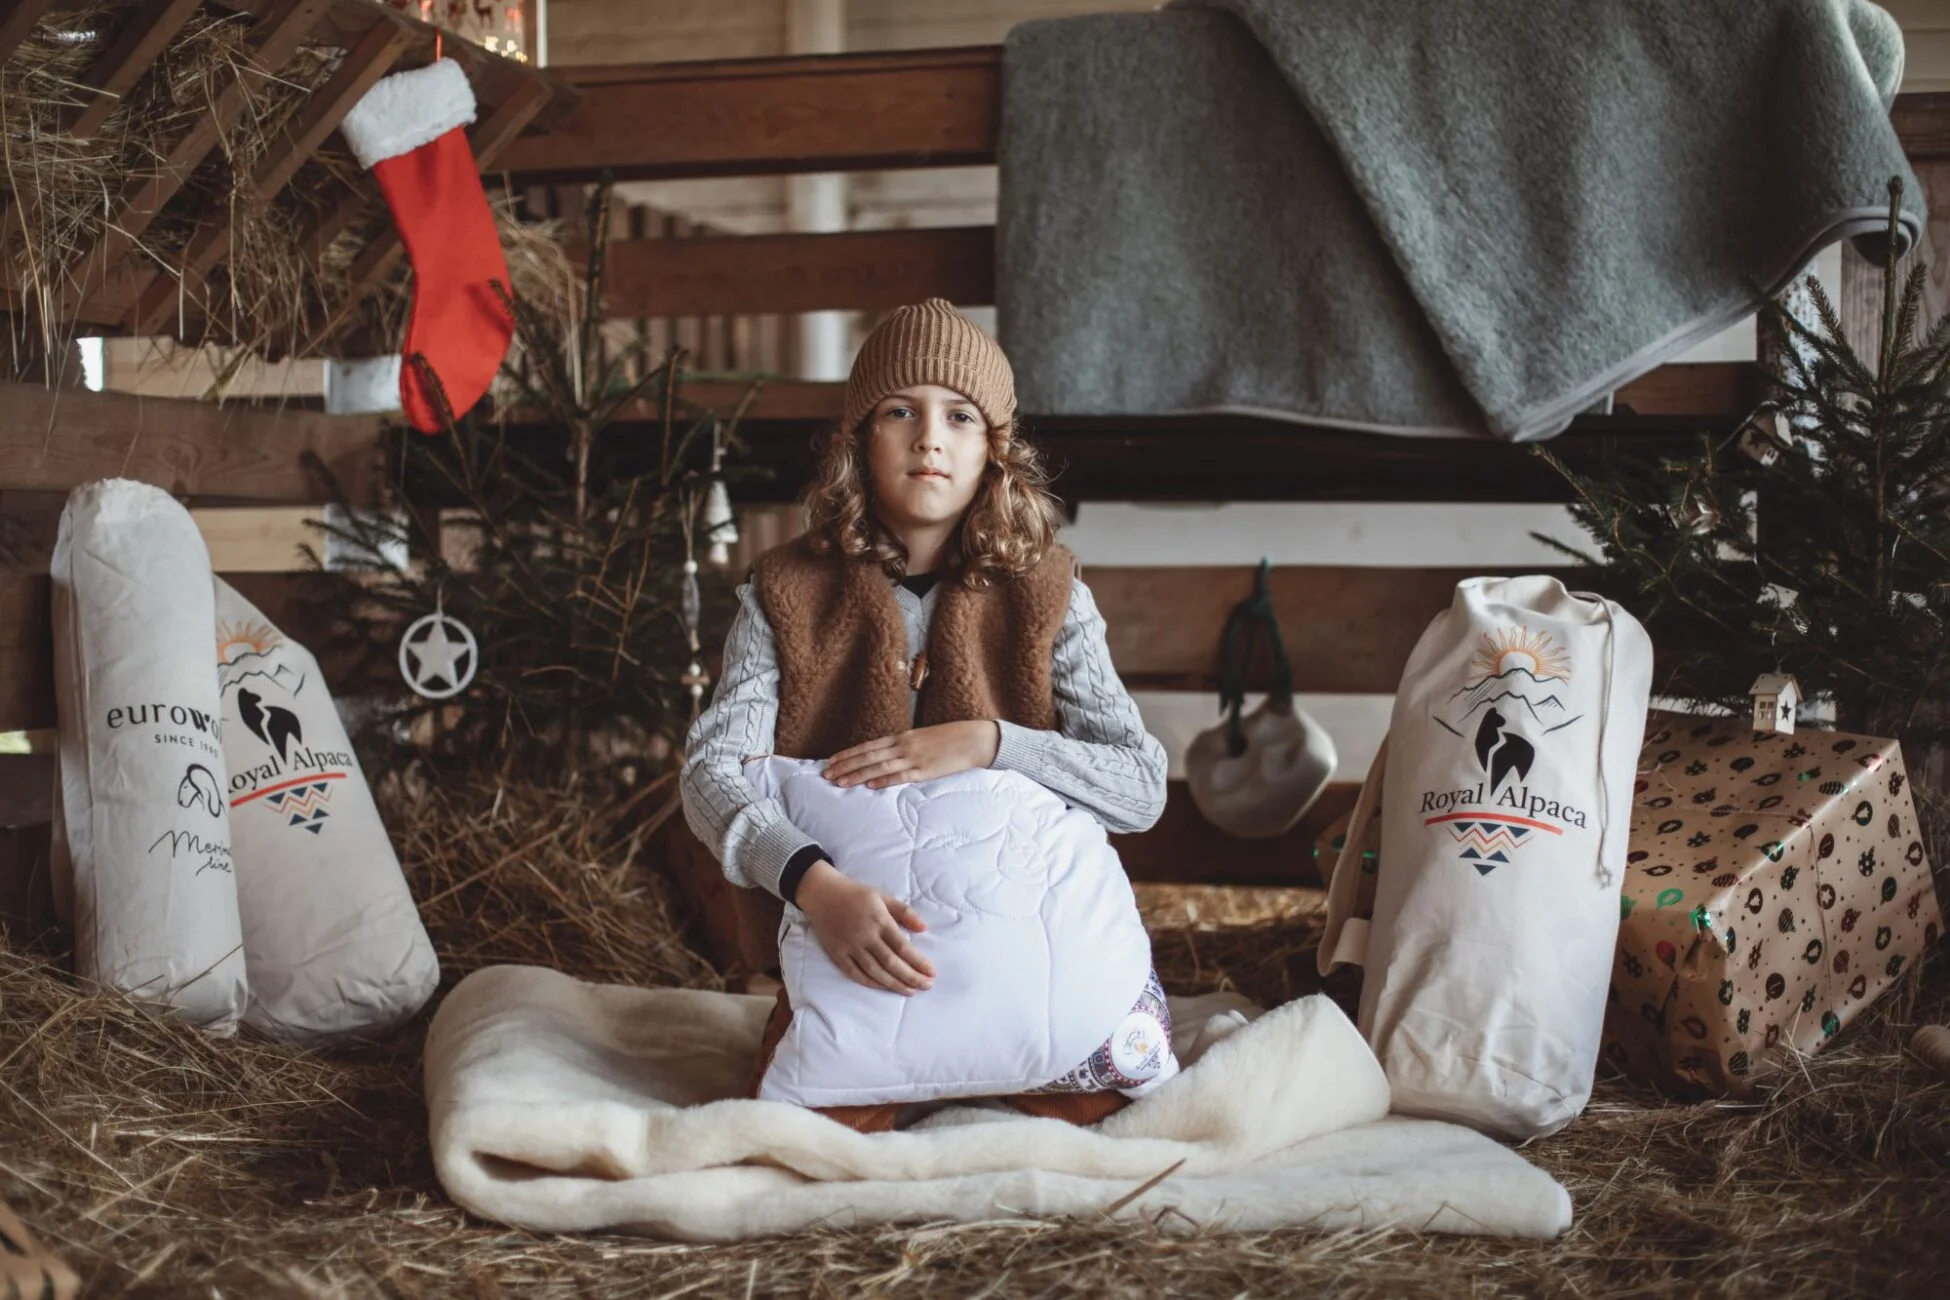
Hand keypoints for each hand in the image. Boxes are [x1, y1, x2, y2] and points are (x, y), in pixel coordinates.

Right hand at [795, 862, 935, 994]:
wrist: (823, 893)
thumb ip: (904, 912)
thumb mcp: (883, 896)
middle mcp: (866, 936)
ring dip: (894, 984)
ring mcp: (850, 946)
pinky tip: (883, 987)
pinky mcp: (837, 953)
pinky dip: (869, 982)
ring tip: (910, 991)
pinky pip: (854, 972)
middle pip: (891, 963)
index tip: (931, 972)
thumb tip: (924, 928)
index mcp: (880, 920)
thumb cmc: (856, 894)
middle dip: (911, 977)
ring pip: (875, 971)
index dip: (918, 962)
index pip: (903, 947)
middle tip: (927, 986)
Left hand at [823, 721, 1000, 789]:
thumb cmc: (949, 740)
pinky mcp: (925, 769)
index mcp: (902, 737)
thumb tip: (889, 759)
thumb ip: (905, 749)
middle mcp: (903, 746)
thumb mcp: (922, 740)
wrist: (974, 739)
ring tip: (839, 782)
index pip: (868, 746)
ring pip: (878, 766)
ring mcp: (914, 757)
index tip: (832, 761)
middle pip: (868, 756)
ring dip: (857, 774)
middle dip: (845, 766)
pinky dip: (883, 780)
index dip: (849, 754)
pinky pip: (900, 775)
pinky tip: (870, 785)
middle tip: (826, 774)